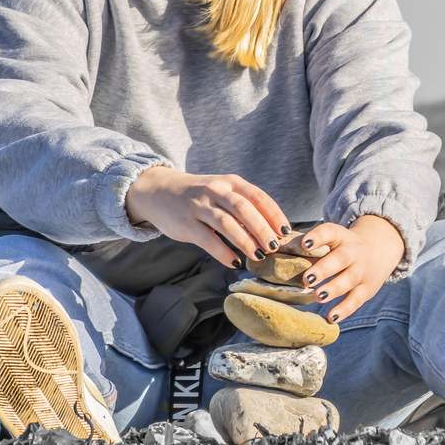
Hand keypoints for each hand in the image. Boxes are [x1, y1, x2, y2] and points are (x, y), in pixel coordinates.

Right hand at [125, 166, 290, 268]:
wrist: (158, 191)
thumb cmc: (198, 196)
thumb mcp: (221, 191)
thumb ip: (242, 207)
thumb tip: (271, 232)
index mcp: (229, 182)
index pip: (257, 196)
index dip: (274, 214)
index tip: (286, 231)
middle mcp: (215, 190)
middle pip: (244, 209)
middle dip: (262, 230)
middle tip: (275, 247)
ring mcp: (198, 206)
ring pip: (227, 224)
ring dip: (245, 242)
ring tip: (258, 256)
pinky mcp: (185, 224)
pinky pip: (208, 240)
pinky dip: (223, 253)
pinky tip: (234, 263)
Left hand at [295, 214, 405, 323]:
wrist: (380, 249)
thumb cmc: (343, 246)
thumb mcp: (333, 239)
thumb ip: (311, 245)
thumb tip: (276, 250)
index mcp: (341, 236)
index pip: (330, 232)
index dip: (318, 237)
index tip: (305, 244)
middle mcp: (354, 252)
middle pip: (340, 259)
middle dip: (324, 269)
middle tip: (307, 279)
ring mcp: (362, 271)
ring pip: (349, 280)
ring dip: (333, 289)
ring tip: (318, 296)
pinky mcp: (367, 289)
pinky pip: (356, 300)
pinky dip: (345, 310)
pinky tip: (332, 317)